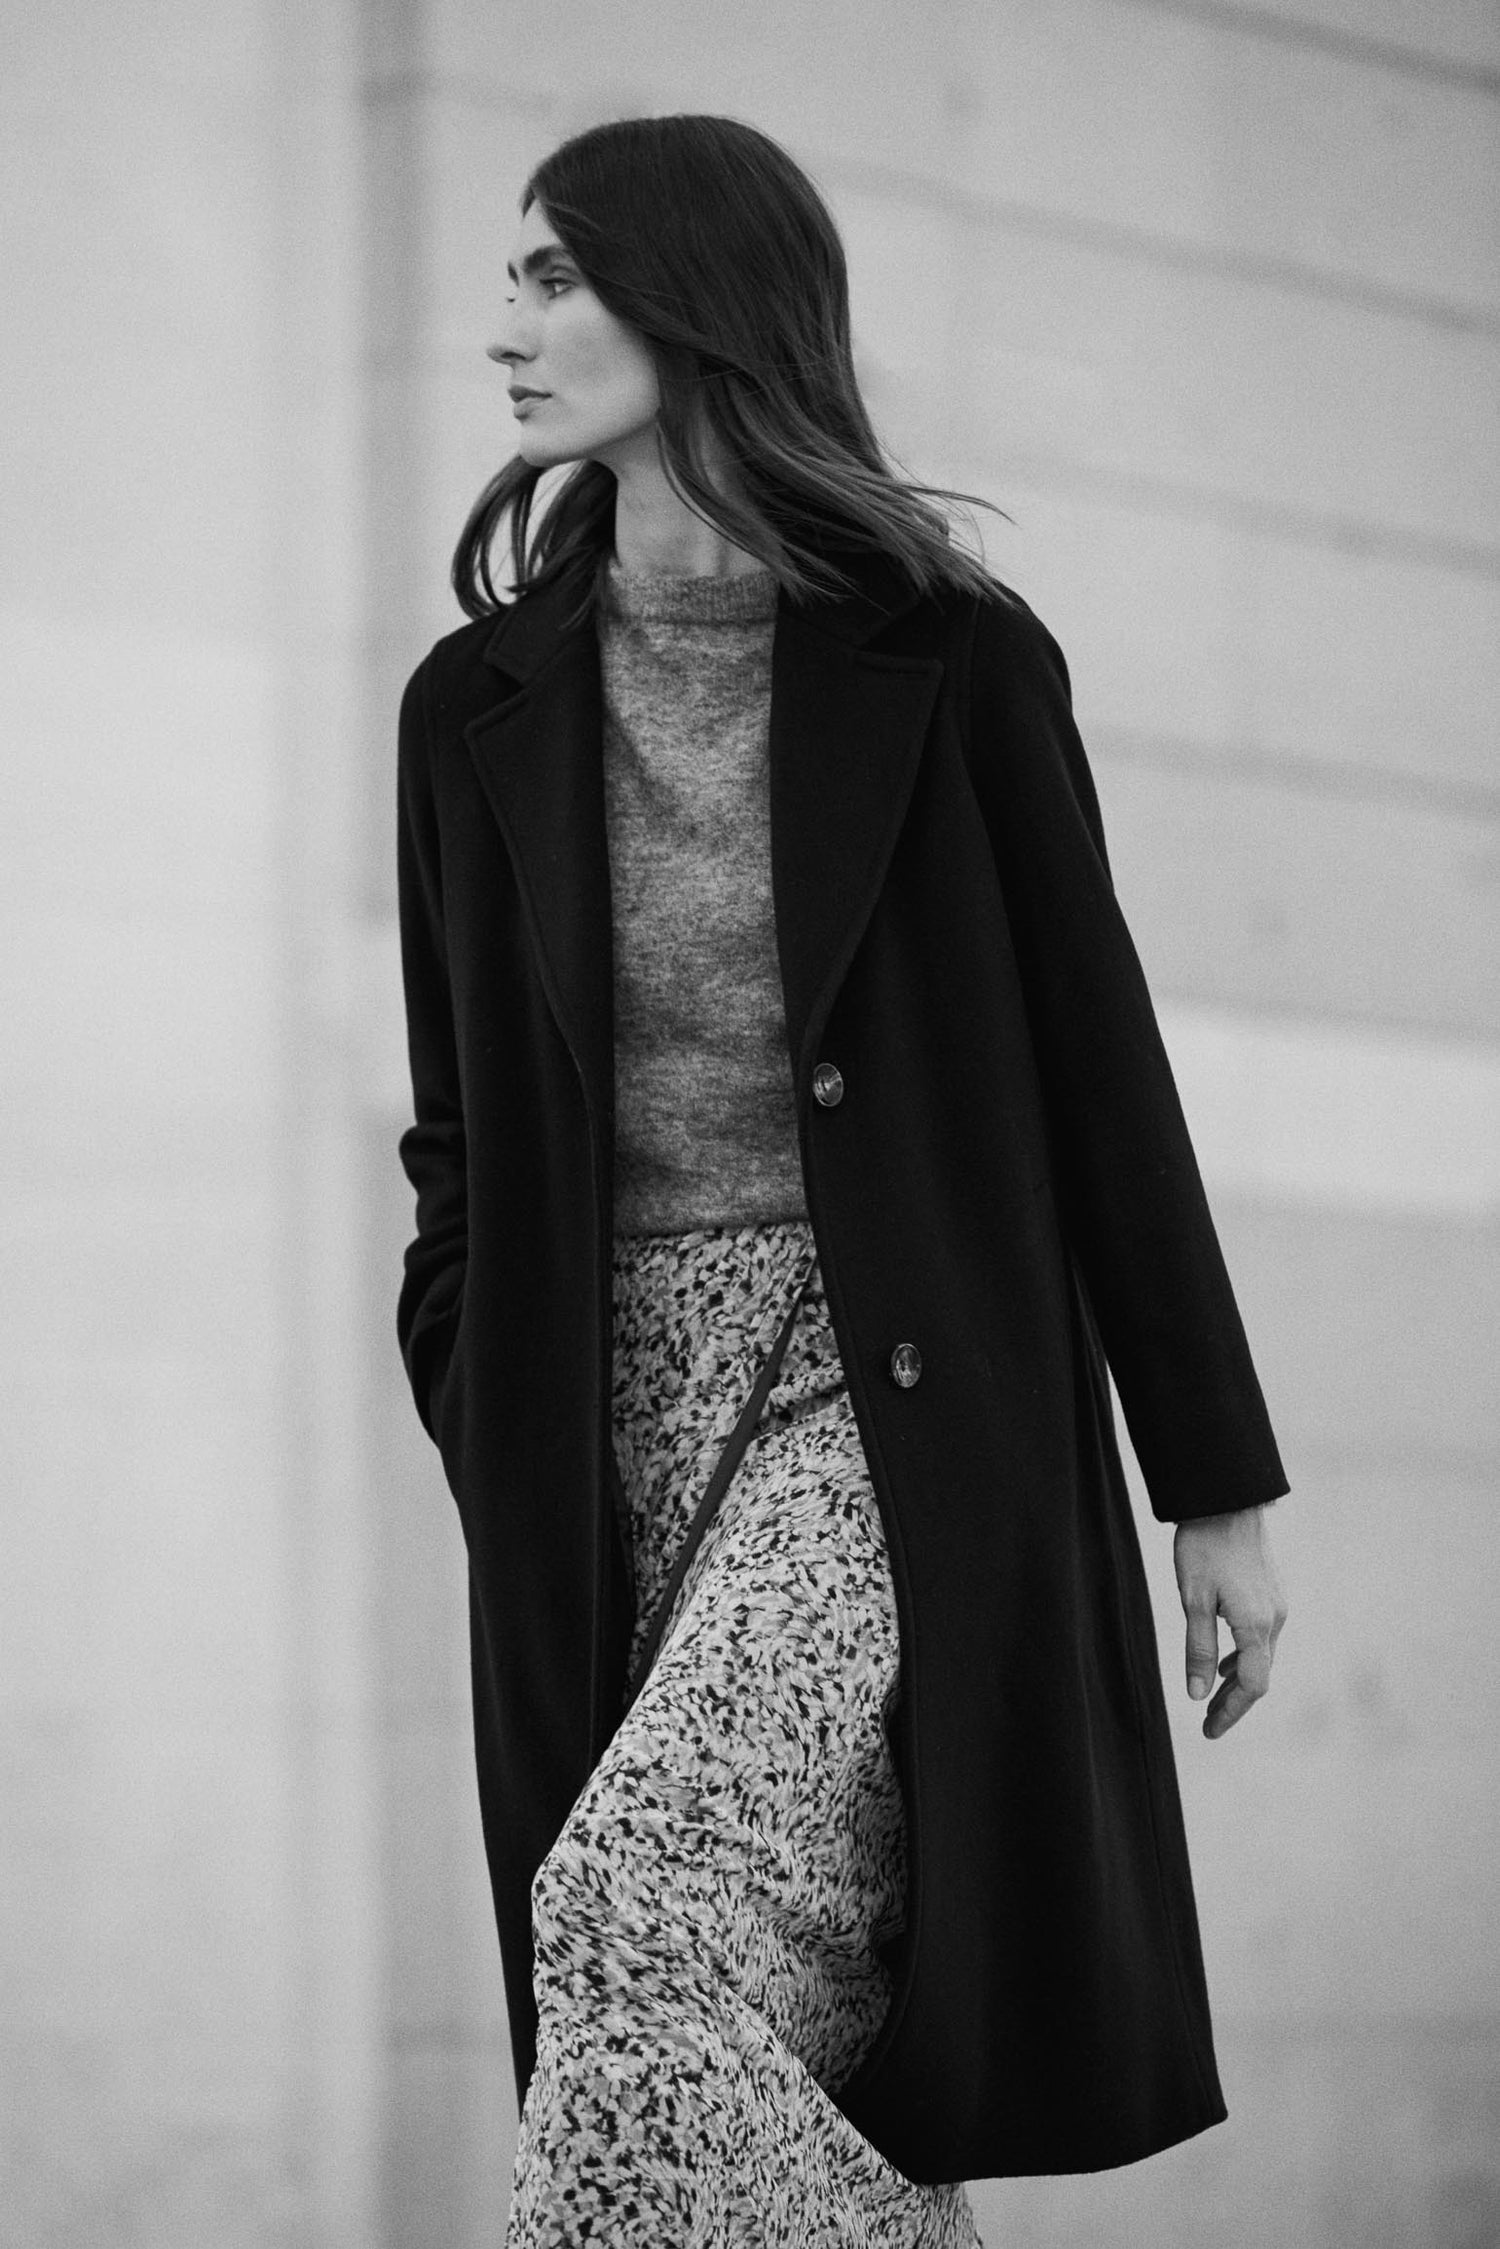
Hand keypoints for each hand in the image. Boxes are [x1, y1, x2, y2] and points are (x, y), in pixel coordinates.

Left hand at [1173, 1504, 1287, 1740]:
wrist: (1227, 1500)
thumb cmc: (1205, 1547)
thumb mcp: (1193, 1601)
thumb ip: (1197, 1650)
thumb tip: (1197, 1695)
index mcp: (1256, 1626)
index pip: (1252, 1686)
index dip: (1230, 1712)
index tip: (1209, 1731)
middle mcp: (1275, 1619)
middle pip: (1259, 1675)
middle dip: (1233, 1702)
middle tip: (1208, 1722)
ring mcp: (1276, 1605)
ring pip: (1262, 1655)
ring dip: (1238, 1679)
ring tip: (1213, 1697)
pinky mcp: (1271, 1592)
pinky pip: (1262, 1636)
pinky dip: (1244, 1656)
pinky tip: (1225, 1660)